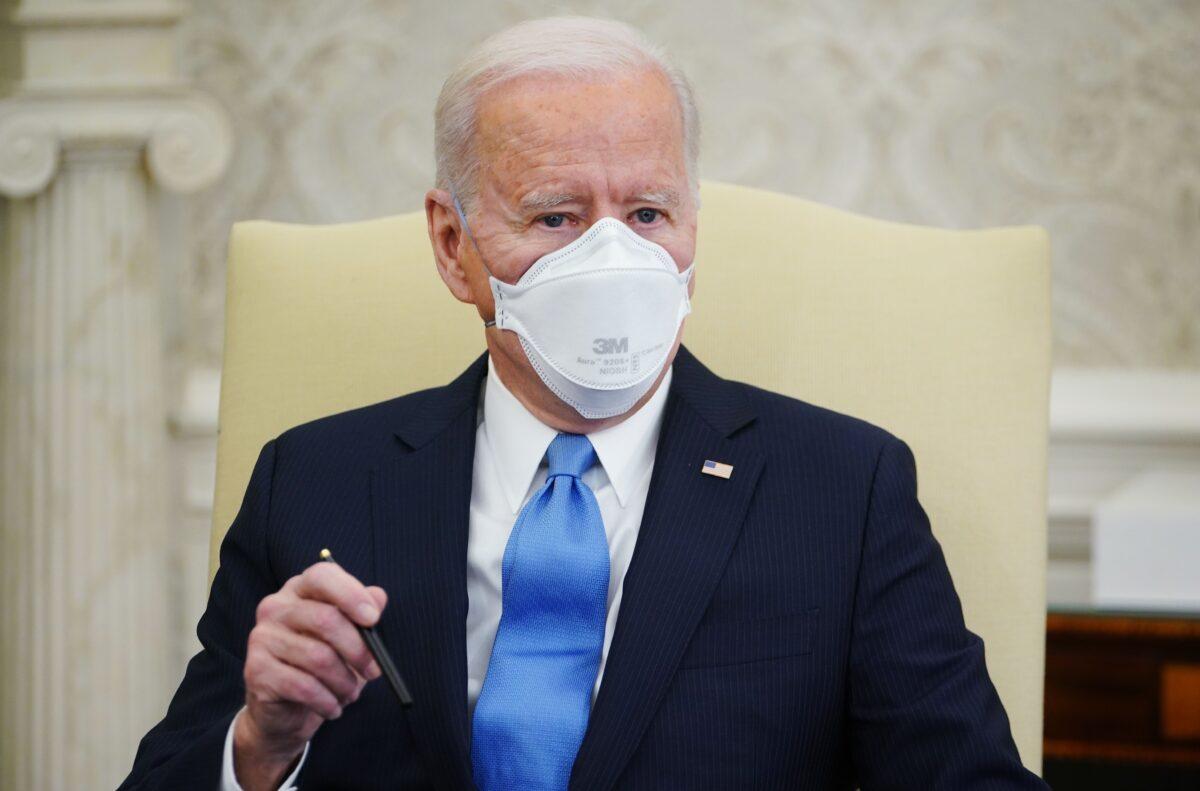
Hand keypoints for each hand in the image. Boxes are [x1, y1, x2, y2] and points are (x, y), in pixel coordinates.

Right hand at [234, 561, 385, 789]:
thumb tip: (378, 597)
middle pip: (325, 619)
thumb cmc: (322, 666)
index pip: (322, 576)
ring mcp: (262, 637)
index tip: (373, 619)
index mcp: (299, 590)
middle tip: (374, 671)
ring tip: (350, 693)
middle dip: (358, 650)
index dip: (350, 594)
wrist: (286, 710)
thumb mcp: (349, 636)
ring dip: (344, 682)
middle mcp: (275, 607)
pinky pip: (303, 686)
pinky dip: (326, 701)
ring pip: (318, 657)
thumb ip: (363, 613)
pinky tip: (332, 707)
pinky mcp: (256, 670)